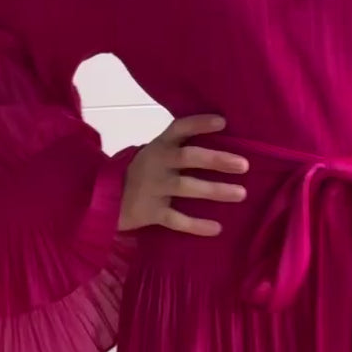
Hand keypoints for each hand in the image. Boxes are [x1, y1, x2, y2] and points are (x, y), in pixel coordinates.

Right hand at [118, 114, 247, 236]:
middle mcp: (157, 164)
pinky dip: (196, 225)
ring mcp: (153, 188)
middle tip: (243, 165)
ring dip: (215, 190)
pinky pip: (176, 220)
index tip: (222, 122)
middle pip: (188, 157)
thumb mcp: (157, 154)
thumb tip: (224, 144)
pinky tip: (217, 228)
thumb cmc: (143, 172)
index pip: (179, 128)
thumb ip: (180, 148)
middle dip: (216, 160)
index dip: (199, 124)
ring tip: (241, 193)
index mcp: (160, 146)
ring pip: (186, 187)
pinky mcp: (151, 212)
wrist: (107, 198)